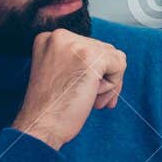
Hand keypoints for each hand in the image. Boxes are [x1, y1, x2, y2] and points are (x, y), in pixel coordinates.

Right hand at [12, 30, 126, 150]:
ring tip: (90, 99)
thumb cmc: (52, 106)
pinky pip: (120, 66)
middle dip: (105, 77)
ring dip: (109, 83)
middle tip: (92, 98)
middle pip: (105, 50)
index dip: (96, 71)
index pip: (90, 45)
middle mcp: (60, 36)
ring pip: (115, 58)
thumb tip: (117, 58)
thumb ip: (80, 60)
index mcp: (50, 38)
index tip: (89, 89)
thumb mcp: (61, 72)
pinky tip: (93, 97)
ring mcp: (75, 45)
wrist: (41, 125)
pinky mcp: (91, 57)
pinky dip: (114, 86)